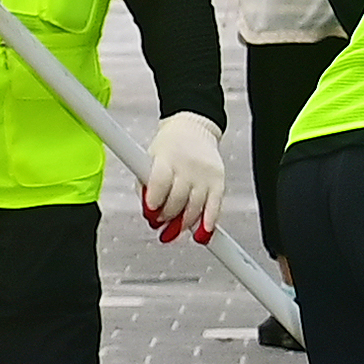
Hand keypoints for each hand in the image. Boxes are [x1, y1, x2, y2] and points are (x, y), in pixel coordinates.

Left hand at [138, 113, 225, 243]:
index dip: (155, 200)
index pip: (160, 182)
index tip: (151, 212)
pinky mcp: (218, 181)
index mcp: (166, 158)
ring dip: (184, 223)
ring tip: (174, 230)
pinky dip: (209, 222)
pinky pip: (215, 206)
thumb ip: (145, 185)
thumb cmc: (167, 148)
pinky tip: (203, 234)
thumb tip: (148, 212)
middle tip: (160, 223)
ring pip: (195, 206)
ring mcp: (204, 174)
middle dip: (167, 216)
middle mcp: (187, 166)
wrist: (193, 128)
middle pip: (178, 199)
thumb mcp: (149, 159)